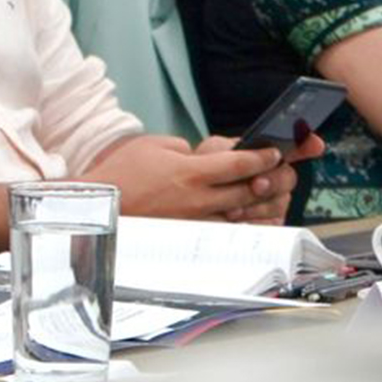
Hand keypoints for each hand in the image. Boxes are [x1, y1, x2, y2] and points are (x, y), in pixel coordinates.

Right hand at [88, 134, 290, 223]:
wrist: (97, 205)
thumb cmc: (120, 174)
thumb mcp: (153, 145)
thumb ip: (185, 148)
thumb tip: (203, 157)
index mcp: (191, 172)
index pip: (241, 164)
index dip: (264, 157)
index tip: (276, 153)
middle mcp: (198, 200)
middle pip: (249, 190)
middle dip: (272, 180)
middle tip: (283, 173)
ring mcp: (194, 221)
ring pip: (242, 216)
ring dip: (262, 205)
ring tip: (271, 196)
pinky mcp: (187, 236)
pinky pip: (225, 234)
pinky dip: (244, 227)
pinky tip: (251, 220)